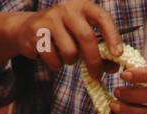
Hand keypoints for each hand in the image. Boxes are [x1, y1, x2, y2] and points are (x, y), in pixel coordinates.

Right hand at [7, 0, 122, 77]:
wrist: (28, 29)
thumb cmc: (64, 34)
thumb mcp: (82, 37)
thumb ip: (99, 50)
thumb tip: (114, 68)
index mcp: (83, 6)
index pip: (102, 17)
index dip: (112, 36)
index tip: (118, 54)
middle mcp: (67, 8)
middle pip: (86, 37)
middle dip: (94, 60)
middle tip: (97, 75)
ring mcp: (50, 19)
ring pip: (70, 51)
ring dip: (71, 61)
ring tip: (66, 56)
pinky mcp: (36, 33)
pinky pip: (54, 59)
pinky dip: (56, 64)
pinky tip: (52, 56)